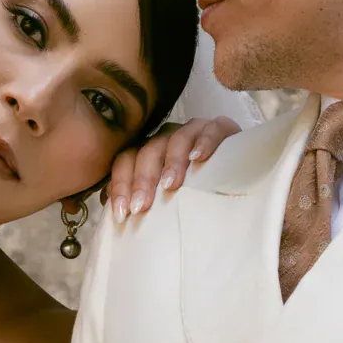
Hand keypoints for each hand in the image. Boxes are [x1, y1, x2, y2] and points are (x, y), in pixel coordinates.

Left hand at [107, 116, 242, 222]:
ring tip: (170, 186)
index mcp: (148, 152)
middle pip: (147, 151)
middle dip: (142, 180)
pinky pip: (211, 129)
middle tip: (141, 207)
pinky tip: (199, 158)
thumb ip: (140, 197)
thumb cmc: (195, 190)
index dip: (121, 186)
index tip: (122, 214)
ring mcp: (192, 130)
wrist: (235, 174)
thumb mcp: (164, 196)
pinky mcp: (220, 128)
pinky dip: (204, 142)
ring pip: (175, 139)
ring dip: (171, 162)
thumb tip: (107, 207)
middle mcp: (166, 138)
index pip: (125, 161)